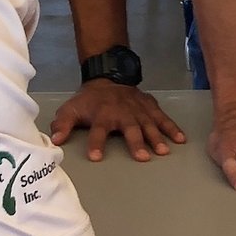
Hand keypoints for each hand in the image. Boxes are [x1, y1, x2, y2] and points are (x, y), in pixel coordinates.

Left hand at [50, 78, 187, 160]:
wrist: (108, 78)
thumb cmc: (89, 100)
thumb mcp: (71, 109)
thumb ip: (63, 125)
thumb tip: (55, 140)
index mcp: (103, 115)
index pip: (98, 131)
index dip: (96, 143)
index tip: (96, 157)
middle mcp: (123, 113)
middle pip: (130, 129)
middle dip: (136, 142)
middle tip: (143, 157)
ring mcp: (139, 110)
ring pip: (149, 124)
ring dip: (157, 137)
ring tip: (163, 151)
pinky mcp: (150, 107)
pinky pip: (163, 118)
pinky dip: (172, 127)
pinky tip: (181, 139)